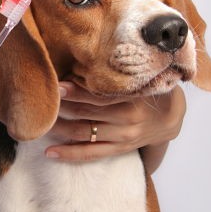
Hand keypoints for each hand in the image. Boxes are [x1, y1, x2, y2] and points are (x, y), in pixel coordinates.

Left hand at [44, 81, 185, 168]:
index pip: (100, 95)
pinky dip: (69, 153)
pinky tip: (49, 152)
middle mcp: (127, 119)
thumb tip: (88, 57)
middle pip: (87, 113)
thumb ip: (120, 73)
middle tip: (42, 101)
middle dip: (63, 107)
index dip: (78, 91)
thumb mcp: (141, 78)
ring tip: (41, 122)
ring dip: (60, 128)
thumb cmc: (148, 91)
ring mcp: (123, 137)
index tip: (58, 86)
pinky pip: (91, 154)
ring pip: (85, 133)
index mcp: (133, 99)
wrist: (170, 119)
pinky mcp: (118, 150)